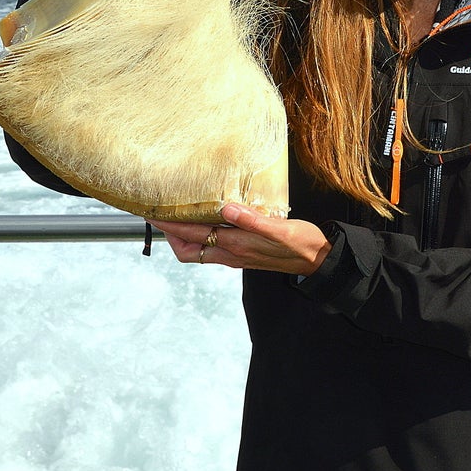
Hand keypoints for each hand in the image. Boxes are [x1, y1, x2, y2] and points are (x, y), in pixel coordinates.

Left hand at [149, 204, 332, 276]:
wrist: (317, 260)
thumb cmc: (301, 244)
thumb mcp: (279, 229)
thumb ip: (252, 220)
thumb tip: (225, 209)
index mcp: (236, 245)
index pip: (193, 234)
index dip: (170, 224)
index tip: (153, 212)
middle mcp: (231, 253)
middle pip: (188, 249)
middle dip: (170, 234)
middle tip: (159, 214)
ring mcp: (236, 256)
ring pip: (198, 250)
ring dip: (183, 236)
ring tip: (177, 217)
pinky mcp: (243, 254)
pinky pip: (212, 248)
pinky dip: (200, 236)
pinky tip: (206, 222)